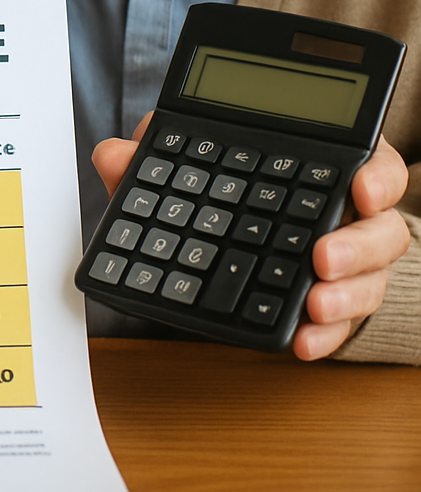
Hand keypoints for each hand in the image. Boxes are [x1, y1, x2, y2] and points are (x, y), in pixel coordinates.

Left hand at [91, 117, 409, 360]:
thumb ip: (151, 153)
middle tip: (321, 259)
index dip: (376, 178)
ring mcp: (343, 263)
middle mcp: (344, 216)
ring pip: (371, 280)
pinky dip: (326, 335)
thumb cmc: (221, 183)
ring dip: (347, 296)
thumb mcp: (186, 162)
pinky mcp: (330, 303)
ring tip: (313, 305)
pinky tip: (302, 343)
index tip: (361, 189)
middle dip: (358, 247)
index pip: (369, 166)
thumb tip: (113, 153)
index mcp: (322, 167)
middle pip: (382, 231)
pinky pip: (342, 323)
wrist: (230, 232)